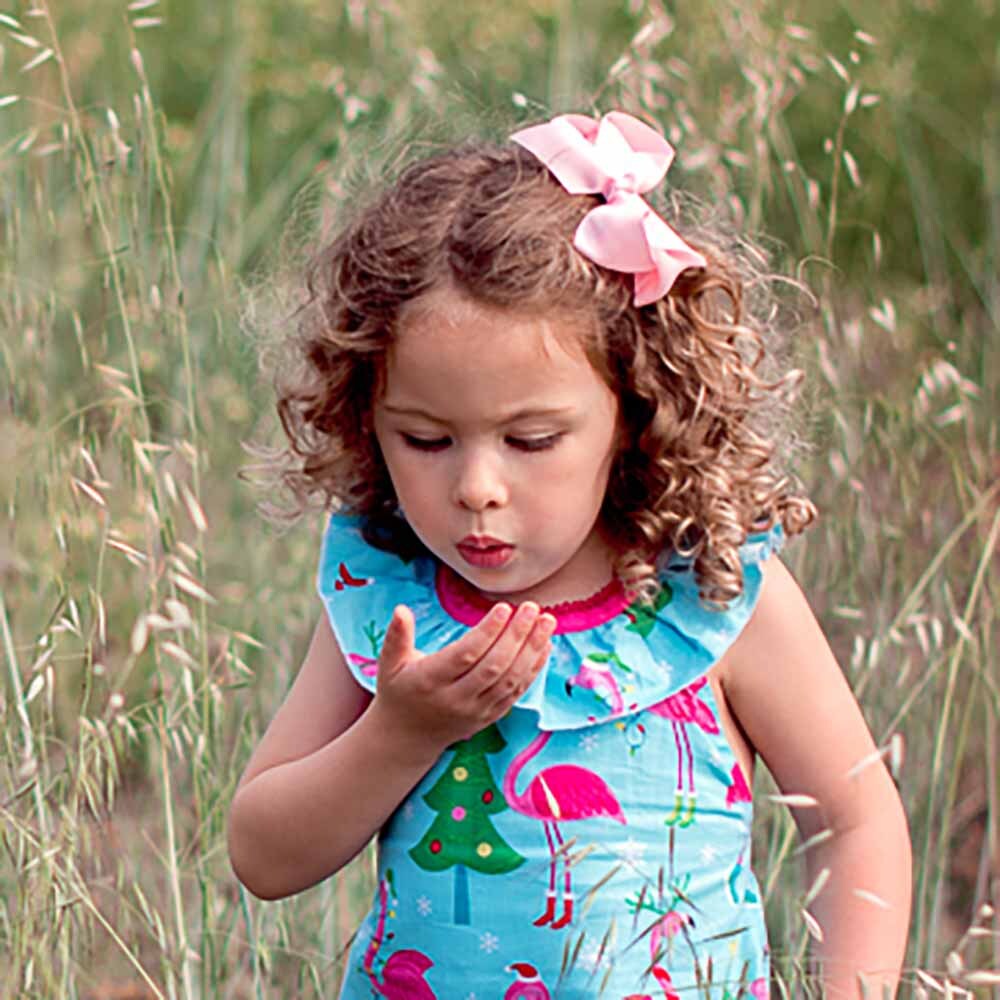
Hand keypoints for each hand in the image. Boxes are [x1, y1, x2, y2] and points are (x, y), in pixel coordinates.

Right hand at [370, 601, 555, 754]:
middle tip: (532, 608)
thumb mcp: (390, 663)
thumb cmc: (399, 691)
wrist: (408, 737)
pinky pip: (517, 692)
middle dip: (516, 636)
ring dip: (531, 650)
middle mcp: (456, 699)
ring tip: (547, 621)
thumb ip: (397, 636)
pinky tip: (544, 644)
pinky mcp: (490, 716)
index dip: (487, 632)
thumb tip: (401, 609)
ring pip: (510, 680)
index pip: (465, 656)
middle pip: (494, 667)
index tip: (504, 608)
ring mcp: (476, 710)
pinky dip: (534, 668)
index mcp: (430, 681)